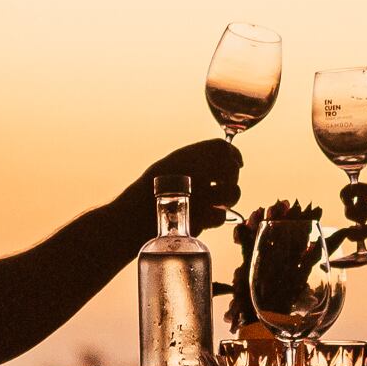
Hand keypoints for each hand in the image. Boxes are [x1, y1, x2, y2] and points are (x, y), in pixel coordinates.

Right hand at [128, 139, 243, 231]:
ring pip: (232, 193)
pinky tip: (205, 218)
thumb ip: (195, 160)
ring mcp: (198, 195)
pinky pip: (220, 216)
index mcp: (186, 156)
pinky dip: (216, 218)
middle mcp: (194, 171)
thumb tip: (226, 158)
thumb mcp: (169, 166)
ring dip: (229, 198)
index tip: (236, 163)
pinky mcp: (199, 218)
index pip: (222, 147)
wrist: (131, 218)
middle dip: (232, 179)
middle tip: (223, 187)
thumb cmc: (149, 192)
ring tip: (218, 203)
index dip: (233, 155)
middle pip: (231, 169)